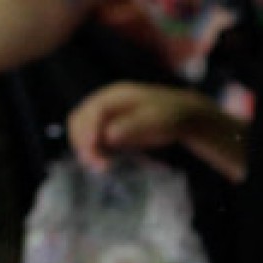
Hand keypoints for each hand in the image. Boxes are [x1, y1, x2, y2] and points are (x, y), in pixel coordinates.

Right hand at [67, 80, 207, 169]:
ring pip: (83, 131)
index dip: (88, 130)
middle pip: (81, 120)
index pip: (93, 111)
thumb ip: (133, 126)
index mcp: (115, 95)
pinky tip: (103, 163)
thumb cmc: (171, 115)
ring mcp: (105, 116)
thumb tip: (109, 135)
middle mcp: (105, 103)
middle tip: (96, 165)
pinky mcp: (109, 129)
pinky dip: (94, 151)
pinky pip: (94, 140)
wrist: (182, 116)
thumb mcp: (156, 119)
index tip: (91, 150)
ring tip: (99, 167)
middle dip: (83, 142)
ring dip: (86, 148)